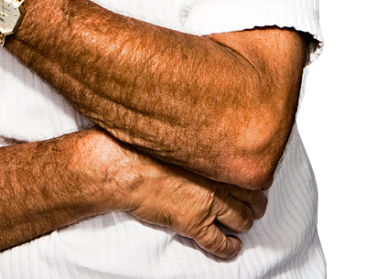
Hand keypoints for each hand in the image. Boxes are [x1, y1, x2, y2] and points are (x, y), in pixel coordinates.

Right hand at [112, 140, 266, 259]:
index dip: (253, 178)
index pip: (247, 171)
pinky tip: (233, 247)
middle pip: (251, 197)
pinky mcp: (194, 225)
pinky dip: (230, 248)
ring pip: (242, 220)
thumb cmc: (139, 148)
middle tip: (253, 203)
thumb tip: (193, 130)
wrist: (123, 169)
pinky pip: (220, 243)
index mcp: (212, 158)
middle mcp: (216, 181)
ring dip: (245, 223)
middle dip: (255, 202)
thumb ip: (192, 138)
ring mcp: (208, 205)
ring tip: (243, 223)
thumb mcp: (172, 134)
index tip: (251, 179)